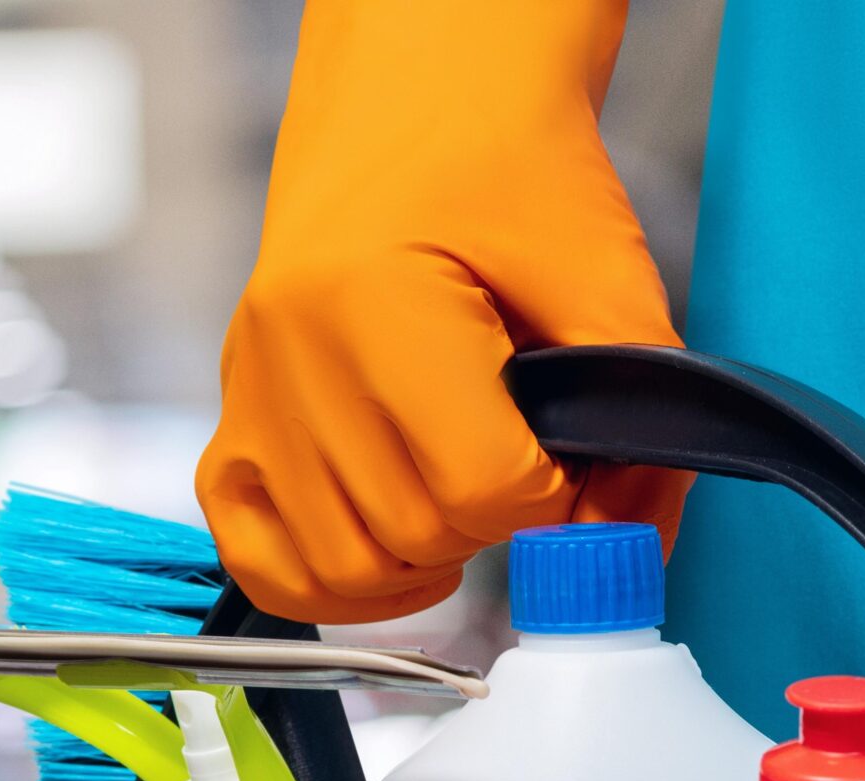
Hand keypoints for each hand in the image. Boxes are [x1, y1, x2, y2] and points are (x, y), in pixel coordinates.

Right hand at [197, 0, 690, 622]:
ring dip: (420, 558)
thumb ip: (632, 420)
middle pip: (415, 533)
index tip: (564, 450)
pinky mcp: (231, 424)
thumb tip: (633, 553)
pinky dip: (326, 582)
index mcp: (375, 302)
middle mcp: (292, 359)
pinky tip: (388, 554)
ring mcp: (250, 399)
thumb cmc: (505, 172)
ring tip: (460, 498)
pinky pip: (260, 560)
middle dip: (490, 520)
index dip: (550, 489)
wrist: (413, 114)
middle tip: (518, 461)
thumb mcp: (599, 272)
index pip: (481, 485)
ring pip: (344, 568)